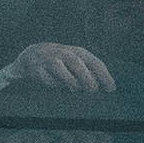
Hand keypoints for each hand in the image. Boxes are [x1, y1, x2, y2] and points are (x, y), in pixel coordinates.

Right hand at [0, 40, 115, 99]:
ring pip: (58, 67)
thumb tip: (107, 88)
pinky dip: (50, 82)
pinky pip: (43, 76)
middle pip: (77, 63)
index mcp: (79, 53)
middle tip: (92, 89)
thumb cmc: (61, 64)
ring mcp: (48, 60)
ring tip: (74, 88)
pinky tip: (54, 86)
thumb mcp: (77, 65)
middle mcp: (64, 54)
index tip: (111, 89)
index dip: (104, 75)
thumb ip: (90, 75)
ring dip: (68, 78)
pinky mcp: (36, 68)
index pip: (94, 63)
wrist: (31, 56)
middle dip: (85, 76)